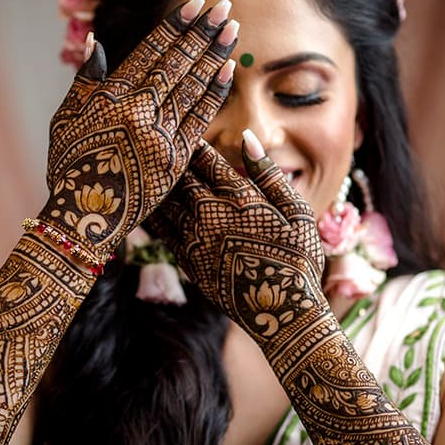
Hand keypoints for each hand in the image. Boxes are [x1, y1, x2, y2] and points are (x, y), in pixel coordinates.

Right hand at [41, 0, 238, 259]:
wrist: (84, 219)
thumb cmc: (69, 166)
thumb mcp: (66, 119)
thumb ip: (86, 80)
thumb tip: (98, 42)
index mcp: (109, 99)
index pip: (150, 54)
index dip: (175, 27)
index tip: (196, 5)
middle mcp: (136, 114)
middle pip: (176, 65)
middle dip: (202, 34)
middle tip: (224, 7)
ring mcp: (158, 137)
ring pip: (192, 87)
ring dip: (214, 56)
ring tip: (233, 30)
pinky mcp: (174, 160)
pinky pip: (199, 119)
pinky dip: (214, 93)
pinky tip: (228, 70)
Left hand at [146, 136, 326, 346]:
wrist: (283, 313)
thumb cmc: (299, 259)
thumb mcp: (297, 212)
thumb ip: (268, 174)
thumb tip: (247, 137)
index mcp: (238, 198)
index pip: (205, 160)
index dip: (193, 143)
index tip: (183, 130)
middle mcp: (211, 216)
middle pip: (179, 178)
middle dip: (169, 160)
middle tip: (155, 144)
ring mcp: (195, 240)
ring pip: (166, 202)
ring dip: (156, 184)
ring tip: (145, 168)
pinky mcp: (187, 261)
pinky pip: (161, 230)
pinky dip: (153, 213)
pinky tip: (146, 203)